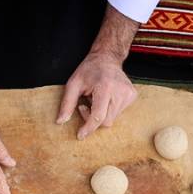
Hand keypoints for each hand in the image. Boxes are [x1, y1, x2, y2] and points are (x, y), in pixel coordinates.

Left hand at [56, 4, 140, 139]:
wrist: (107, 58)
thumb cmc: (89, 70)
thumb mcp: (73, 84)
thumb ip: (67, 103)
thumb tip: (61, 121)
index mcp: (105, 87)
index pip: (98, 116)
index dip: (88, 128)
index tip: (80, 135)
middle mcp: (120, 91)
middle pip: (106, 121)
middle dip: (92, 119)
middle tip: (85, 106)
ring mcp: (128, 94)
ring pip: (112, 119)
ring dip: (101, 114)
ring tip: (96, 99)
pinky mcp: (132, 96)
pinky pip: (118, 113)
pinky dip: (108, 110)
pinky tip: (105, 99)